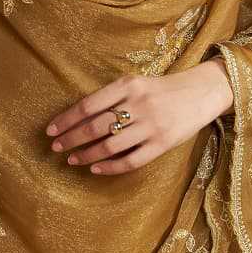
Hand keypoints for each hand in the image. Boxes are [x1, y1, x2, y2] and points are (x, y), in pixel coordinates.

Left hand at [44, 56, 233, 175]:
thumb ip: (112, 96)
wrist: (200, 93)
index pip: (88, 105)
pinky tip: (96, 169)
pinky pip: (130, 161)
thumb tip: (78, 117)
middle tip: (56, 147)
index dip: (66, 119)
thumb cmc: (161, 89)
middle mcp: (138, 105)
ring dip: (86, 155)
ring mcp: (151, 126)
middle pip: (95, 126)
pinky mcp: (162, 144)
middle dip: (71, 139)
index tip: (51, 129)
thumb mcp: (136, 83)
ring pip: (109, 146)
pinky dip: (109, 167)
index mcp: (128, 85)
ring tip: (72, 159)